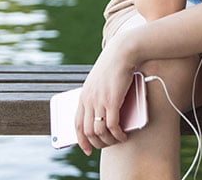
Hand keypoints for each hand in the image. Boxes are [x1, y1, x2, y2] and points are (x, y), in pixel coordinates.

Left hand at [75, 37, 135, 154]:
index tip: (87, 149)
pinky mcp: (112, 101)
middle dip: (97, 144)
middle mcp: (88, 99)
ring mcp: (99, 101)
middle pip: (87, 131)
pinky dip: (118, 135)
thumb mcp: (100, 83)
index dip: (81, 140)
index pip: (77, 124)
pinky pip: (113, 126)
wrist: (122, 52)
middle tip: (107, 145)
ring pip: (99, 132)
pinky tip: (124, 136)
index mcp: (83, 95)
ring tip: (118, 140)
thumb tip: (103, 117)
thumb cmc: (113, 66)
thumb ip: (98, 97)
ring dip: (109, 141)